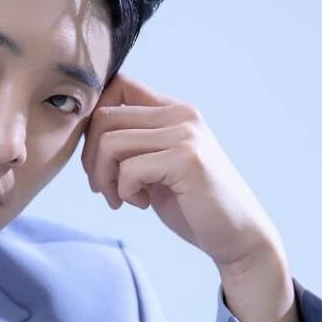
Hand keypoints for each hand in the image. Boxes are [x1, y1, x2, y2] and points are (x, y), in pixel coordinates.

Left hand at [80, 72, 283, 272]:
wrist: (236, 235)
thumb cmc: (192, 204)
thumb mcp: (157, 166)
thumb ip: (132, 144)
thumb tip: (85, 132)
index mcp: (173, 110)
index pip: (118, 85)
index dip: (93, 119)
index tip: (97, 157)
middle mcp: (181, 114)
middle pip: (104, 116)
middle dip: (91, 158)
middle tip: (103, 188)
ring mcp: (186, 134)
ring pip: (110, 142)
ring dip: (104, 177)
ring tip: (120, 198)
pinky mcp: (187, 160)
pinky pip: (129, 169)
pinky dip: (124, 191)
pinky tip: (140, 203)